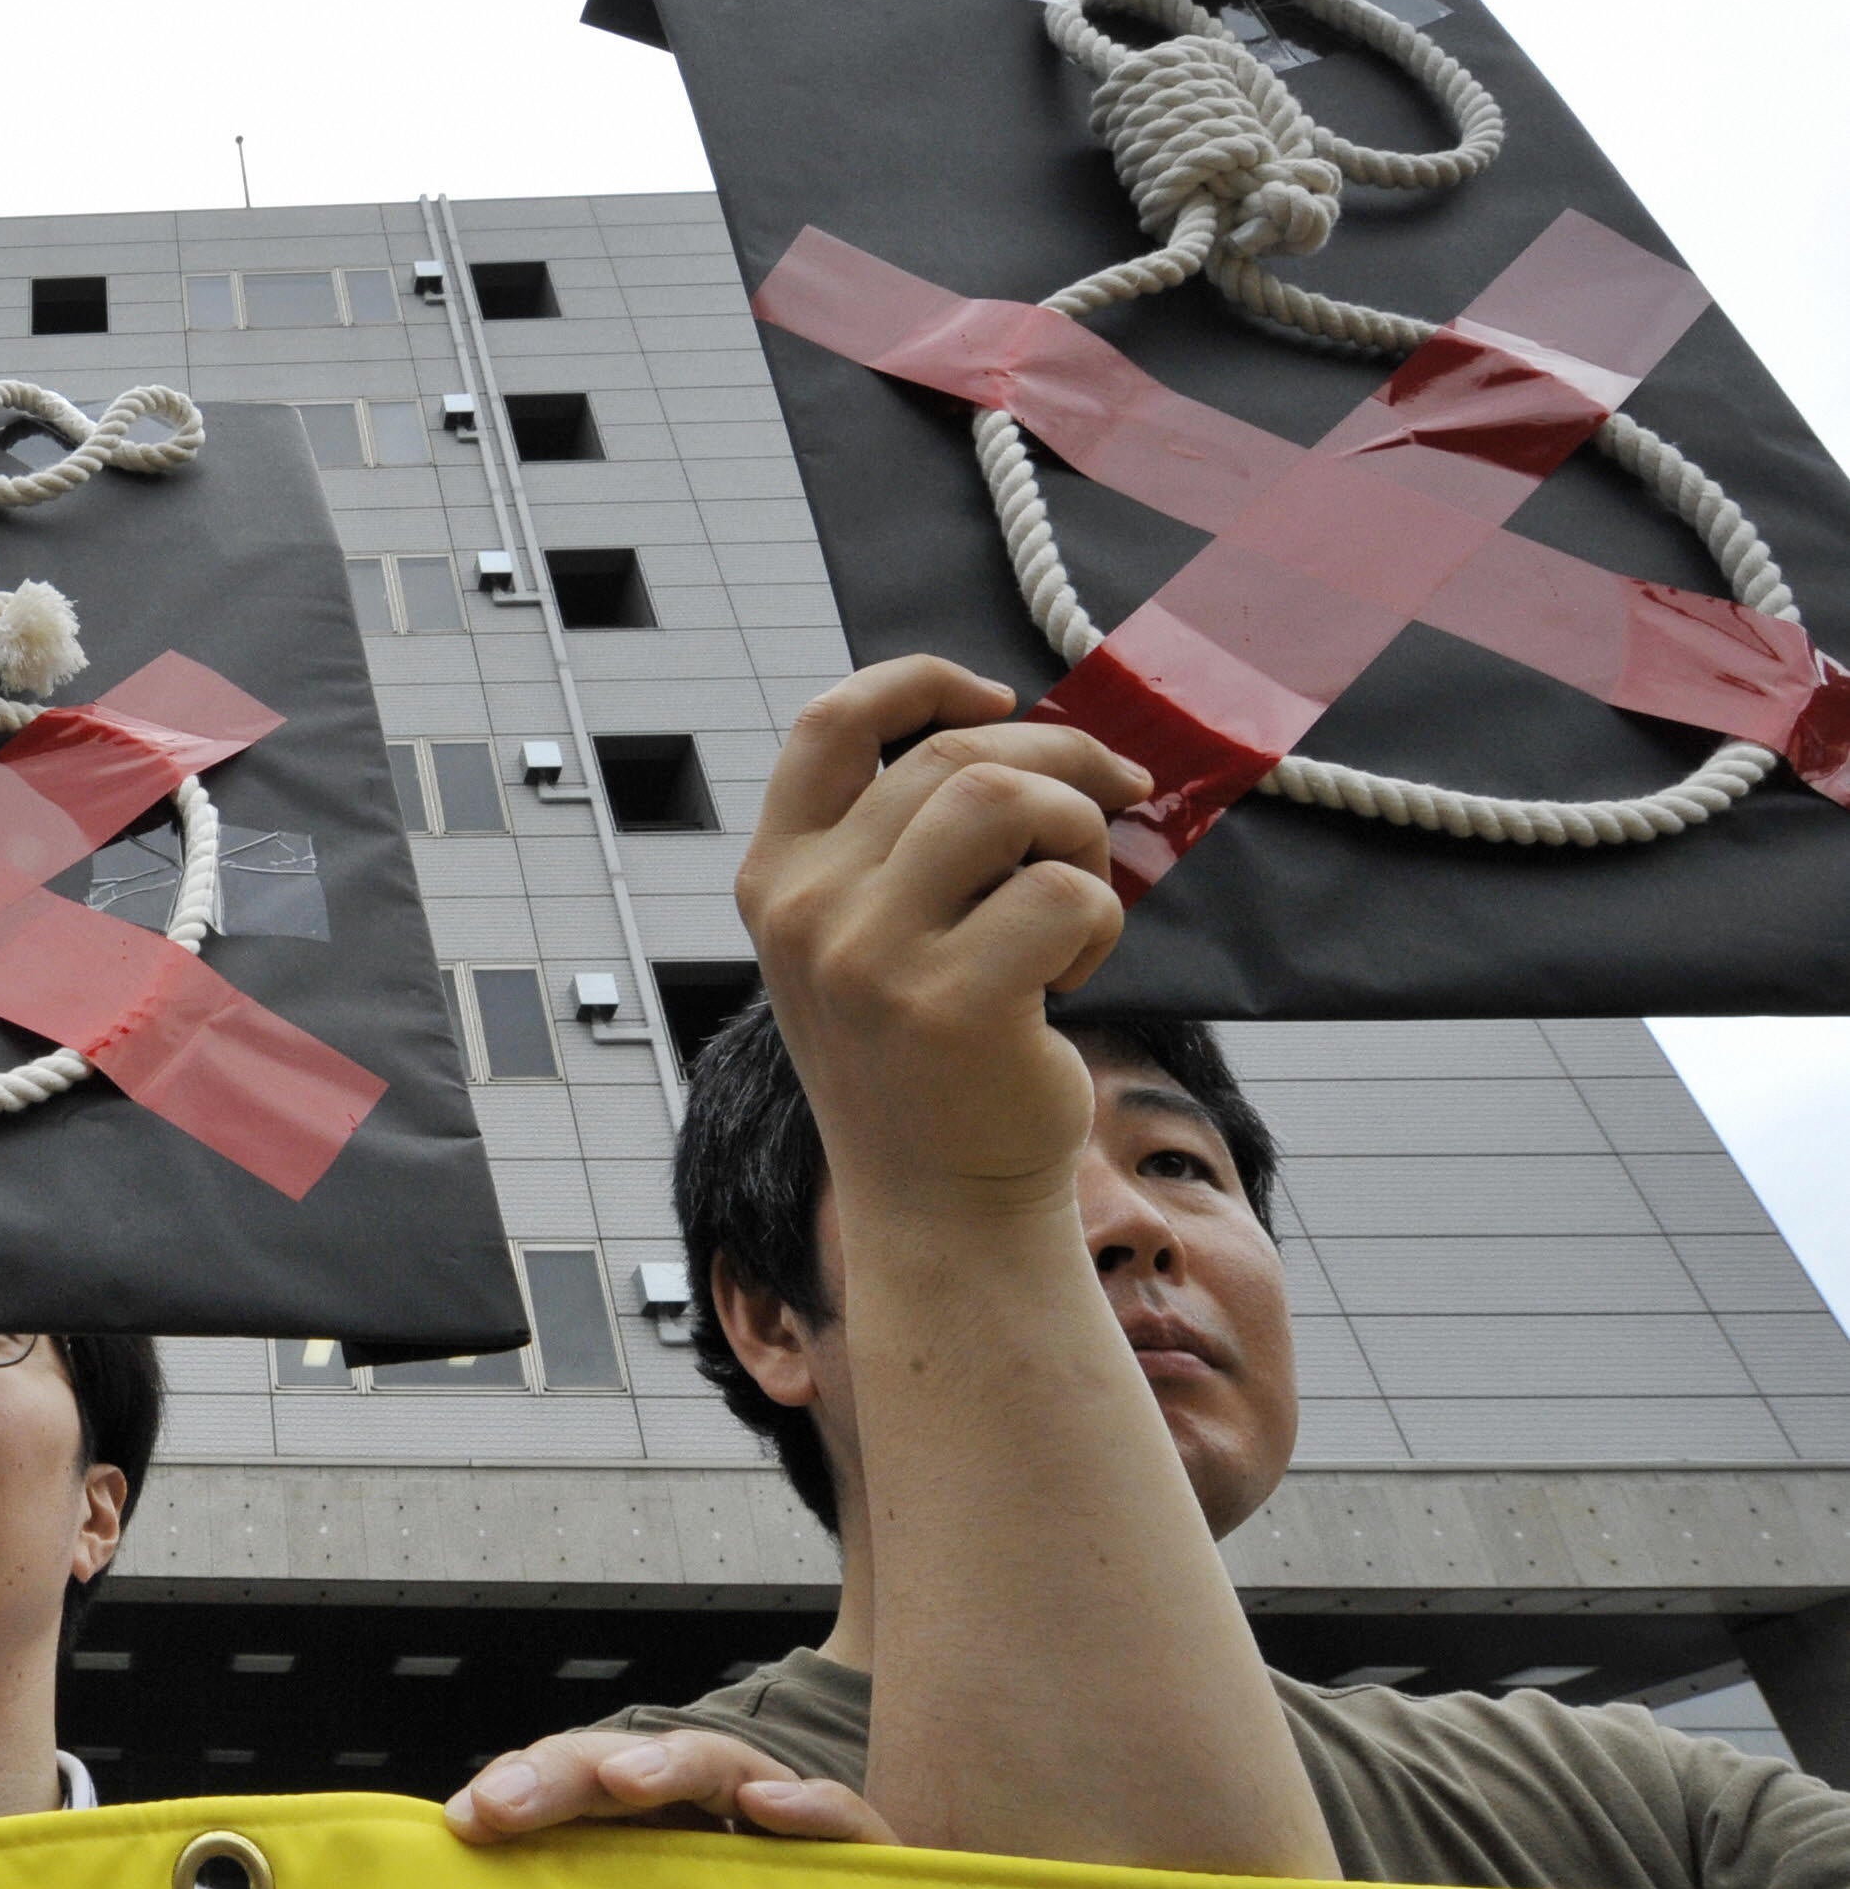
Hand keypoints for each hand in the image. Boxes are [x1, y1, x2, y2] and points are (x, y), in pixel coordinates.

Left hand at [445, 1728, 896, 1846]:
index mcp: (653, 1828)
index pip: (578, 1786)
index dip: (524, 1790)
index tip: (464, 1821)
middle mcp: (712, 1809)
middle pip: (632, 1766)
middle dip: (565, 1772)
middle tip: (503, 1803)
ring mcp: (787, 1823)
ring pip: (725, 1766)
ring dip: (672, 1765)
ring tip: (625, 1780)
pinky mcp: (861, 1856)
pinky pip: (843, 1820)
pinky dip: (809, 1809)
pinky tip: (768, 1808)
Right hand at [738, 656, 1150, 1218]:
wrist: (939, 1206)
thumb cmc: (926, 1062)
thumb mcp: (864, 941)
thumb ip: (898, 845)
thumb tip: (1026, 735)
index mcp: (775, 879)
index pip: (831, 724)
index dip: (921, 681)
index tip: (997, 695)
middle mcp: (807, 910)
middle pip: (954, 756)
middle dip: (1058, 764)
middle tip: (1114, 801)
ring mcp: (870, 958)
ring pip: (1006, 801)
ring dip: (1077, 832)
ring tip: (1078, 899)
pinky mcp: (952, 1005)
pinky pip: (1066, 895)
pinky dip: (1097, 921)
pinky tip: (1069, 977)